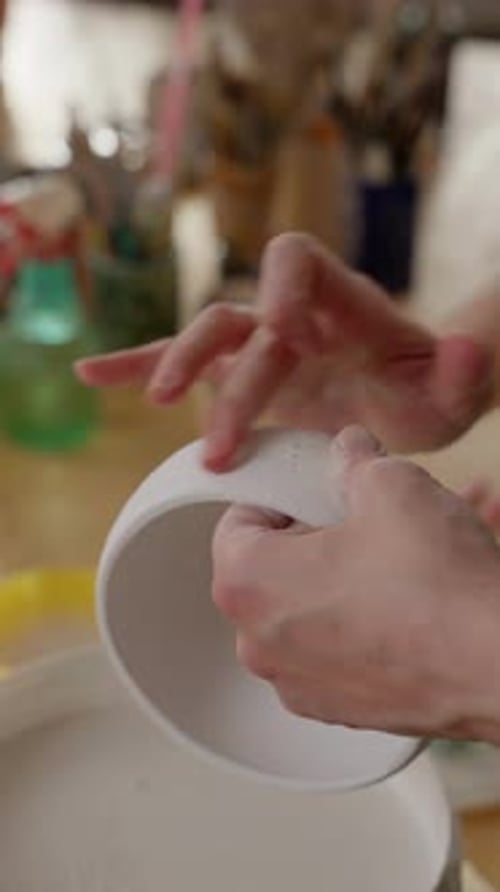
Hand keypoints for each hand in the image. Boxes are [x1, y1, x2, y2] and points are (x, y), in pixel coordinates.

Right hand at [77, 233, 492, 469]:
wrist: (407, 402)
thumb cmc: (429, 392)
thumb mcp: (456, 390)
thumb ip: (464, 371)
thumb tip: (466, 350)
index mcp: (342, 302)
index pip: (298, 262)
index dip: (283, 289)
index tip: (285, 338)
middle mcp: (294, 314)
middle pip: (241, 319)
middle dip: (228, 378)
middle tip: (223, 443)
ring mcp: (263, 344)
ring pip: (205, 337)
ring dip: (173, 365)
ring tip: (153, 401)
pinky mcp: (240, 375)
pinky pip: (183, 364)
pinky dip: (136, 365)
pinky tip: (92, 374)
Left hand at [212, 427, 499, 741]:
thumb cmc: (438, 586)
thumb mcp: (390, 485)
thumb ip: (354, 460)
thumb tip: (350, 452)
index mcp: (247, 584)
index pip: (237, 522)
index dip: (280, 497)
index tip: (313, 493)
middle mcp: (261, 644)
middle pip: (272, 569)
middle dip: (314, 539)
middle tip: (363, 523)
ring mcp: (300, 684)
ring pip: (308, 610)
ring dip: (341, 581)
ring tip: (396, 561)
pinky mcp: (343, 710)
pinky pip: (338, 649)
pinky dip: (363, 624)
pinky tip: (408, 603)